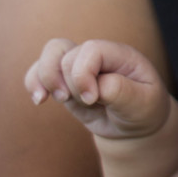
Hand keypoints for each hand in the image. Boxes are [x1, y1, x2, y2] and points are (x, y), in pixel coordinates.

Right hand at [23, 38, 169, 138]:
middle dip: (69, 82)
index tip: (92, 99)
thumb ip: (120, 91)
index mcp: (121, 55)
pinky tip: (39, 100)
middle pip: (67, 53)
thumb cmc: (144, 111)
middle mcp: (99, 56)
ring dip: (46, 76)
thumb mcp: (143, 103)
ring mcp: (81, 67)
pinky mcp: (66, 81)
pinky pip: (40, 71)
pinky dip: (33, 83)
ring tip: (60, 99)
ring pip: (52, 52)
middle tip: (87, 103)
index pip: (91, 49)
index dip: (83, 74)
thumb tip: (95, 86)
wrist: (136, 126)